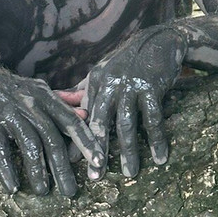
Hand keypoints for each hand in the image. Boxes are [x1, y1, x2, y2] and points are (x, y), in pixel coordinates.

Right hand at [0, 60, 102, 196]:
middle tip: (71, 190)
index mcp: (46, 97)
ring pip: (29, 144)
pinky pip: (0, 149)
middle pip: (52, 137)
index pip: (71, 121)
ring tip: (44, 190)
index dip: (87, 141)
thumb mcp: (39, 91)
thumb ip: (63, 103)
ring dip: (38, 170)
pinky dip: (7, 169)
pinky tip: (13, 186)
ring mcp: (10, 113)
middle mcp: (31, 104)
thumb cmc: (13, 90)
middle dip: (63, 166)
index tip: (100, 162)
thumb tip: (86, 114)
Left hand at [85, 25, 186, 178]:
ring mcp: (131, 86)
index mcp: (95, 82)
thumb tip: (58, 101)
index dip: (76, 140)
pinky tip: (159, 157)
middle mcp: (110, 84)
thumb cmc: (127, 61)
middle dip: (97, 150)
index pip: (82, 116)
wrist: (158, 40)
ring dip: (129, 151)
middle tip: (96, 175)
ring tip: (130, 173)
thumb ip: (83, 90)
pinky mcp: (152, 87)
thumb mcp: (103, 72)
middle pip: (100, 122)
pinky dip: (156, 140)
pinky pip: (153, 119)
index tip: (71, 164)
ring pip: (126, 124)